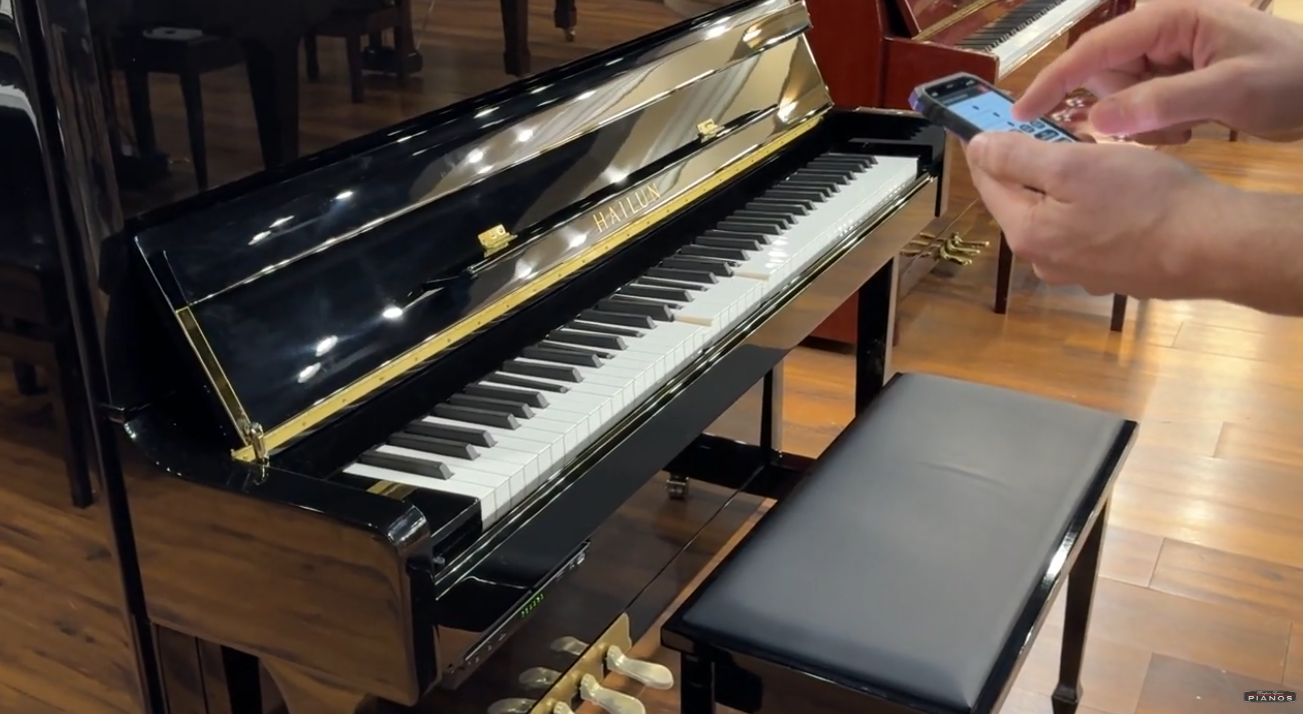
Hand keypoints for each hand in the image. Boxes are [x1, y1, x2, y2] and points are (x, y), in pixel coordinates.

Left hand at [965, 131, 1232, 298]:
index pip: (988, 182)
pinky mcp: (1111, 272)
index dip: (986, 148)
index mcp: (1026, 233)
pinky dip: (1091, 207)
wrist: (1213, 247)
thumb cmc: (1145, 201)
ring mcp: (1078, 272)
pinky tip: (1116, 190)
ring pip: (1055, 215)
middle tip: (1045, 131)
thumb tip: (976, 148)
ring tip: (1085, 155)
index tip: (986, 122)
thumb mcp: (1072, 166)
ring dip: (1063, 186)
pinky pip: (1086, 231)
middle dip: (1028, 165)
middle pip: (1020, 200)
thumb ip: (1017, 158)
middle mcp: (1043, 260)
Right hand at [1013, 0, 1302, 142]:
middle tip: (1169, 126)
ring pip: (1120, 96)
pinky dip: (1158, 125)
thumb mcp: (1230, 90)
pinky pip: (1141, 106)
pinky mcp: (1177, 78)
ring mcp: (1170, 55)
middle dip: (1122, 108)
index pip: (1095, 48)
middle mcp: (1163, 31)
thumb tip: (1097, 122)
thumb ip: (1161, 103)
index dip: (1055, 80)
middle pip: (1105, 75)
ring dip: (1143, 121)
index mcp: (1170, 18)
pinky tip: (1194, 126)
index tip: (1022, 113)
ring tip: (1190, 126)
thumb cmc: (1291, 79)